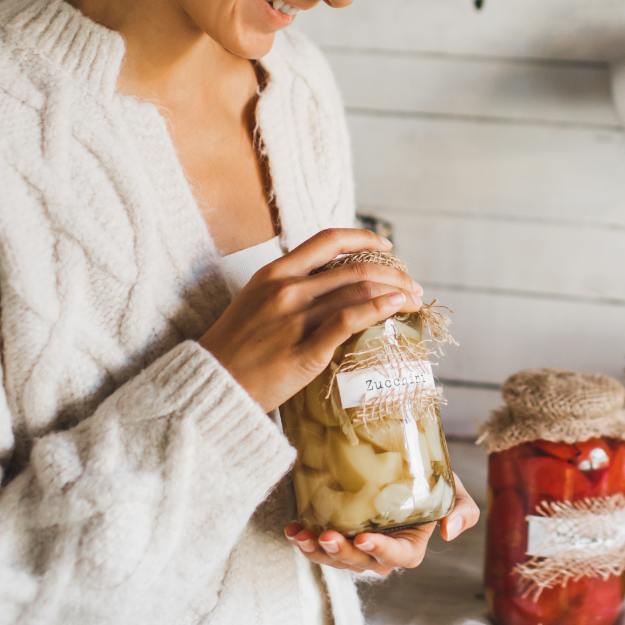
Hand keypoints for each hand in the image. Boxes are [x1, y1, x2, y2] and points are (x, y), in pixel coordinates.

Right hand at [198, 228, 422, 412]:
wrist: (211, 385)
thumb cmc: (234, 350)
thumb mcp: (254, 303)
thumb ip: (288, 290)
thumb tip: (330, 288)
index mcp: (274, 273)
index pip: (328, 240)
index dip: (363, 238)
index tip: (387, 247)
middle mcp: (287, 288)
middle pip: (354, 267)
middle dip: (393, 274)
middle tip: (412, 285)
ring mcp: (295, 317)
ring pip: (358, 290)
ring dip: (395, 292)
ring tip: (413, 300)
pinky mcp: (305, 349)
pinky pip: (350, 320)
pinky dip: (380, 309)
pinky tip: (396, 308)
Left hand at [285, 473, 480, 576]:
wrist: (401, 463)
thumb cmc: (429, 479)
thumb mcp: (453, 490)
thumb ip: (462, 510)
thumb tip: (450, 532)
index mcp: (410, 546)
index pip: (399, 557)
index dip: (382, 551)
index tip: (365, 537)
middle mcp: (381, 552)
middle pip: (362, 562)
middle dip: (343, 554)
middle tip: (327, 537)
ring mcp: (357, 546)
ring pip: (336, 559)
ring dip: (317, 552)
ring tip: (302, 535)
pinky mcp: (337, 535)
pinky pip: (319, 547)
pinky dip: (304, 540)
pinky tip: (293, 529)